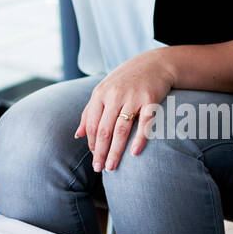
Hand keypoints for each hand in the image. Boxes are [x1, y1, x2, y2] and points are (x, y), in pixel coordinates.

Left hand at [75, 50, 175, 172]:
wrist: (155, 64)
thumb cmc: (125, 81)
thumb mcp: (103, 91)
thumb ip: (89, 112)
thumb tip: (78, 135)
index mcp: (100, 94)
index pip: (91, 124)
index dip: (91, 143)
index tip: (94, 157)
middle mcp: (114, 95)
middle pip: (104, 130)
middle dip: (100, 152)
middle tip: (99, 168)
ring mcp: (133, 97)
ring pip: (121, 130)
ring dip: (115, 151)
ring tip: (111, 167)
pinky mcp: (150, 100)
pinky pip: (144, 124)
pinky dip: (139, 139)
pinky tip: (134, 153)